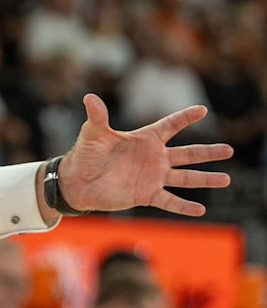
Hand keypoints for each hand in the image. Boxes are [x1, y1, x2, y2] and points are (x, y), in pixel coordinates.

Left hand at [58, 93, 232, 215]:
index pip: (170, 125)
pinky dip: (185, 206)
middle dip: (208, 152)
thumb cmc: (86, 154)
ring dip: (205, 179)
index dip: (185, 118)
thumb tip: (89, 97)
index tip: (202, 110)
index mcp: (144, 139)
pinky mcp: (147, 195)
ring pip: (185, 178)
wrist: (79, 182)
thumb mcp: (93, 133)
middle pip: (187, 154)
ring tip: (226, 179)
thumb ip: (97, 117)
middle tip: (229, 150)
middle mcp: (153, 157)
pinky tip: (201, 210)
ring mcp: (153, 177)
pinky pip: (170, 201)